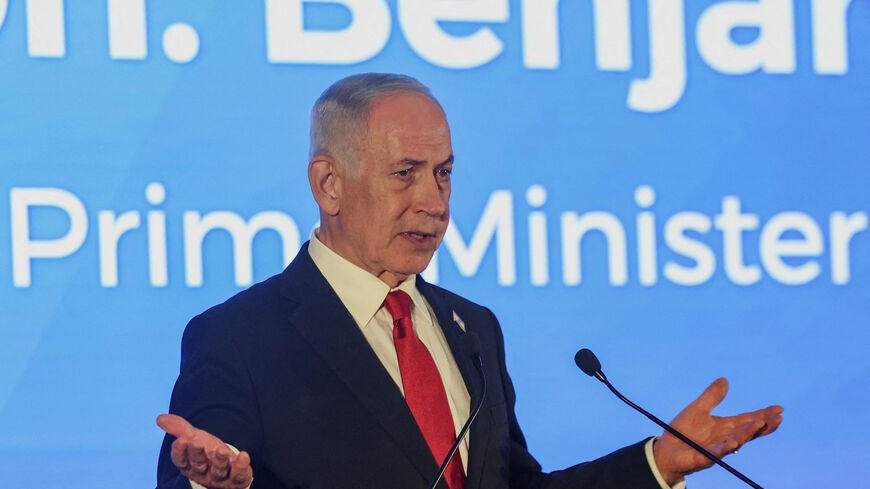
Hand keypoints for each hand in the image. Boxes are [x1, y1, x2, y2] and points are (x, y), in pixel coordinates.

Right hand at [157, 414, 253, 488]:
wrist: (229, 466)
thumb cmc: (208, 452)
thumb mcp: (195, 438)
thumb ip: (180, 429)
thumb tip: (160, 418)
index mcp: (190, 464)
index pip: (181, 460)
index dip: (180, 452)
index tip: (180, 440)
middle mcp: (203, 473)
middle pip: (198, 465)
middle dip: (197, 454)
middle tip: (196, 441)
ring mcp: (220, 478)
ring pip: (218, 471)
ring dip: (219, 460)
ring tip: (221, 450)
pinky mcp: (236, 479)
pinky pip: (238, 475)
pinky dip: (241, 466)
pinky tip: (244, 456)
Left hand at [653, 378, 783, 484]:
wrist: (666, 449)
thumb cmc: (682, 431)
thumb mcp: (697, 409)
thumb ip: (711, 397)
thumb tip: (724, 379)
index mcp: (725, 426)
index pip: (748, 419)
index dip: (764, 414)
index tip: (779, 409)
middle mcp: (725, 438)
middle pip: (748, 430)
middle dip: (764, 425)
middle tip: (779, 418)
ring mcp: (717, 448)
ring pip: (737, 440)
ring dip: (749, 433)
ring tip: (762, 424)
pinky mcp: (705, 457)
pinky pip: (717, 453)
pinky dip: (726, 448)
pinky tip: (734, 443)